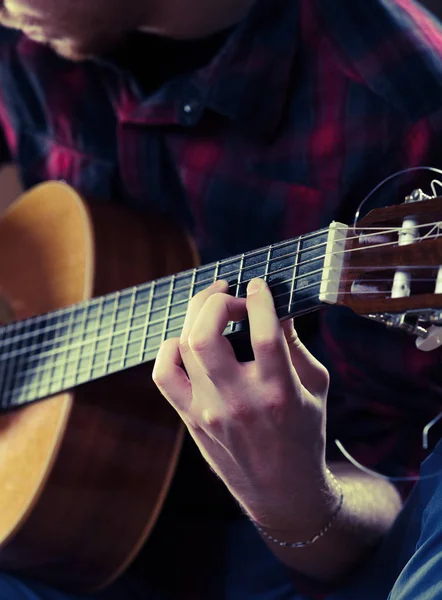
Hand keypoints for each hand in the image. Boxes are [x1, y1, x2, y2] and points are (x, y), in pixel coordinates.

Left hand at [153, 278, 331, 532]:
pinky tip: (189, 340)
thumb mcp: (315, 386)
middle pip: (207, 336)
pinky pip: (164, 374)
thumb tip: (276, 304)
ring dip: (196, 315)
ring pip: (184, 348)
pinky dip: (171, 347)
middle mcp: (239, 402)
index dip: (258, 299)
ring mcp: (208, 411)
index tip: (259, 284)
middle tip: (231, 294)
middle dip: (216, 301)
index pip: (264, 334)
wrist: (282, 490)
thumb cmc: (304, 433)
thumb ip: (295, 344)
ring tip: (212, 306)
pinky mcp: (190, 418)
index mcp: (279, 392)